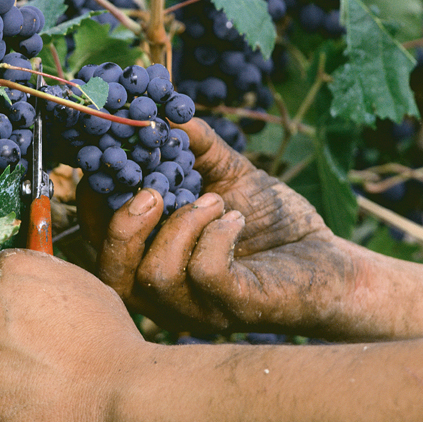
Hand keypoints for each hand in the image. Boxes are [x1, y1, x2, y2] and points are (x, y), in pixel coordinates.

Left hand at [0, 249, 150, 421]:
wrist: (118, 399)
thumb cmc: (110, 342)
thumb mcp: (82, 284)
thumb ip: (41, 275)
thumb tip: (23, 280)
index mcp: (5, 274)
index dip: (7, 303)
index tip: (21, 320)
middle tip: (32, 357)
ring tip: (35, 387)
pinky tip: (29, 409)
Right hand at [78, 118, 358, 335]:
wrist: (329, 261)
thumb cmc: (272, 223)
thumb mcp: (227, 176)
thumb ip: (196, 148)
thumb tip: (170, 112)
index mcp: (150, 260)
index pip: (97, 243)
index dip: (93, 203)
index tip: (114, 160)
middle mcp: (165, 294)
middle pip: (110, 272)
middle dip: (123, 225)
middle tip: (154, 191)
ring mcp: (198, 308)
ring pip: (156, 275)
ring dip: (182, 225)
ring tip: (215, 202)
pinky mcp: (236, 309)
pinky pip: (206, 276)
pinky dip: (216, 237)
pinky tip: (235, 221)